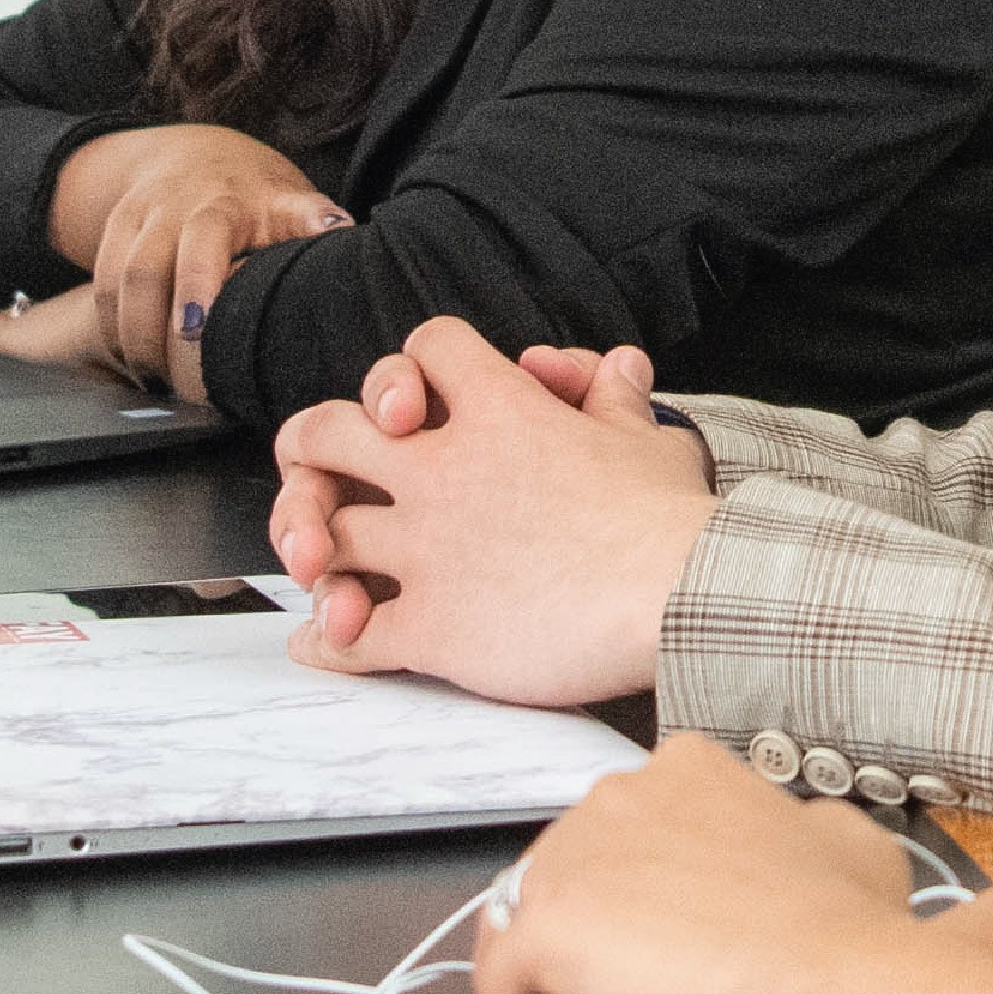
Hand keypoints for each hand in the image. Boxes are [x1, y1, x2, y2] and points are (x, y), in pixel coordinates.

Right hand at [39, 121, 345, 386]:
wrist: (197, 153)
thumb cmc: (256, 194)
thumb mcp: (290, 199)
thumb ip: (312, 219)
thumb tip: (345, 233)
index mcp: (227, 202)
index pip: (205, 238)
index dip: (197, 282)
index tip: (194, 329)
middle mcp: (176, 204)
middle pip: (145, 268)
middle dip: (149, 329)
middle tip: (168, 381)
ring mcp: (140, 216)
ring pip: (115, 281)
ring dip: (129, 338)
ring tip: (151, 379)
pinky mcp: (114, 228)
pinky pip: (100, 282)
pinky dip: (110, 327)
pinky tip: (130, 359)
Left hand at [268, 318, 703, 712]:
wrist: (680, 598)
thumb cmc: (673, 523)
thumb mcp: (650, 442)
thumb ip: (615, 402)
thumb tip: (617, 366)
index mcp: (498, 411)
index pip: (426, 349)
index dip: (417, 365)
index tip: (418, 396)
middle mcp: (443, 470)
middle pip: (328, 430)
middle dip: (313, 444)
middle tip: (317, 464)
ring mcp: (427, 548)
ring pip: (327, 532)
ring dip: (314, 547)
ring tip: (317, 562)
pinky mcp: (431, 625)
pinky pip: (350, 635)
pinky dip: (327, 641)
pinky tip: (319, 644)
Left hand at [454, 746, 921, 993]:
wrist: (830, 987)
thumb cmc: (849, 935)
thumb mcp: (857, 851)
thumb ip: (814, 833)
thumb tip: (804, 834)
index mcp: (689, 773)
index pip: (627, 832)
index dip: (627, 892)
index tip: (637, 937)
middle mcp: (622, 796)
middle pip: (569, 871)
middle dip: (579, 935)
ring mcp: (577, 856)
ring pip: (523, 921)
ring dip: (532, 980)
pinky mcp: (548, 928)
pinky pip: (500, 984)